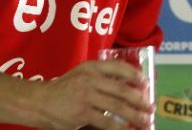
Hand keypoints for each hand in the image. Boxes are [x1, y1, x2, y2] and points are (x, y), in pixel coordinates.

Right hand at [32, 60, 152, 129]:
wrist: (40, 101)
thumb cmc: (64, 89)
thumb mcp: (81, 76)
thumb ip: (100, 78)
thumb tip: (128, 86)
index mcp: (91, 67)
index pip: (118, 67)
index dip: (135, 75)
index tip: (146, 84)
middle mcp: (90, 79)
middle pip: (122, 89)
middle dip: (140, 99)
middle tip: (151, 107)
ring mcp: (86, 96)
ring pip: (117, 106)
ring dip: (135, 115)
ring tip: (145, 121)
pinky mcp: (82, 113)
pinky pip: (107, 122)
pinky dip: (120, 127)